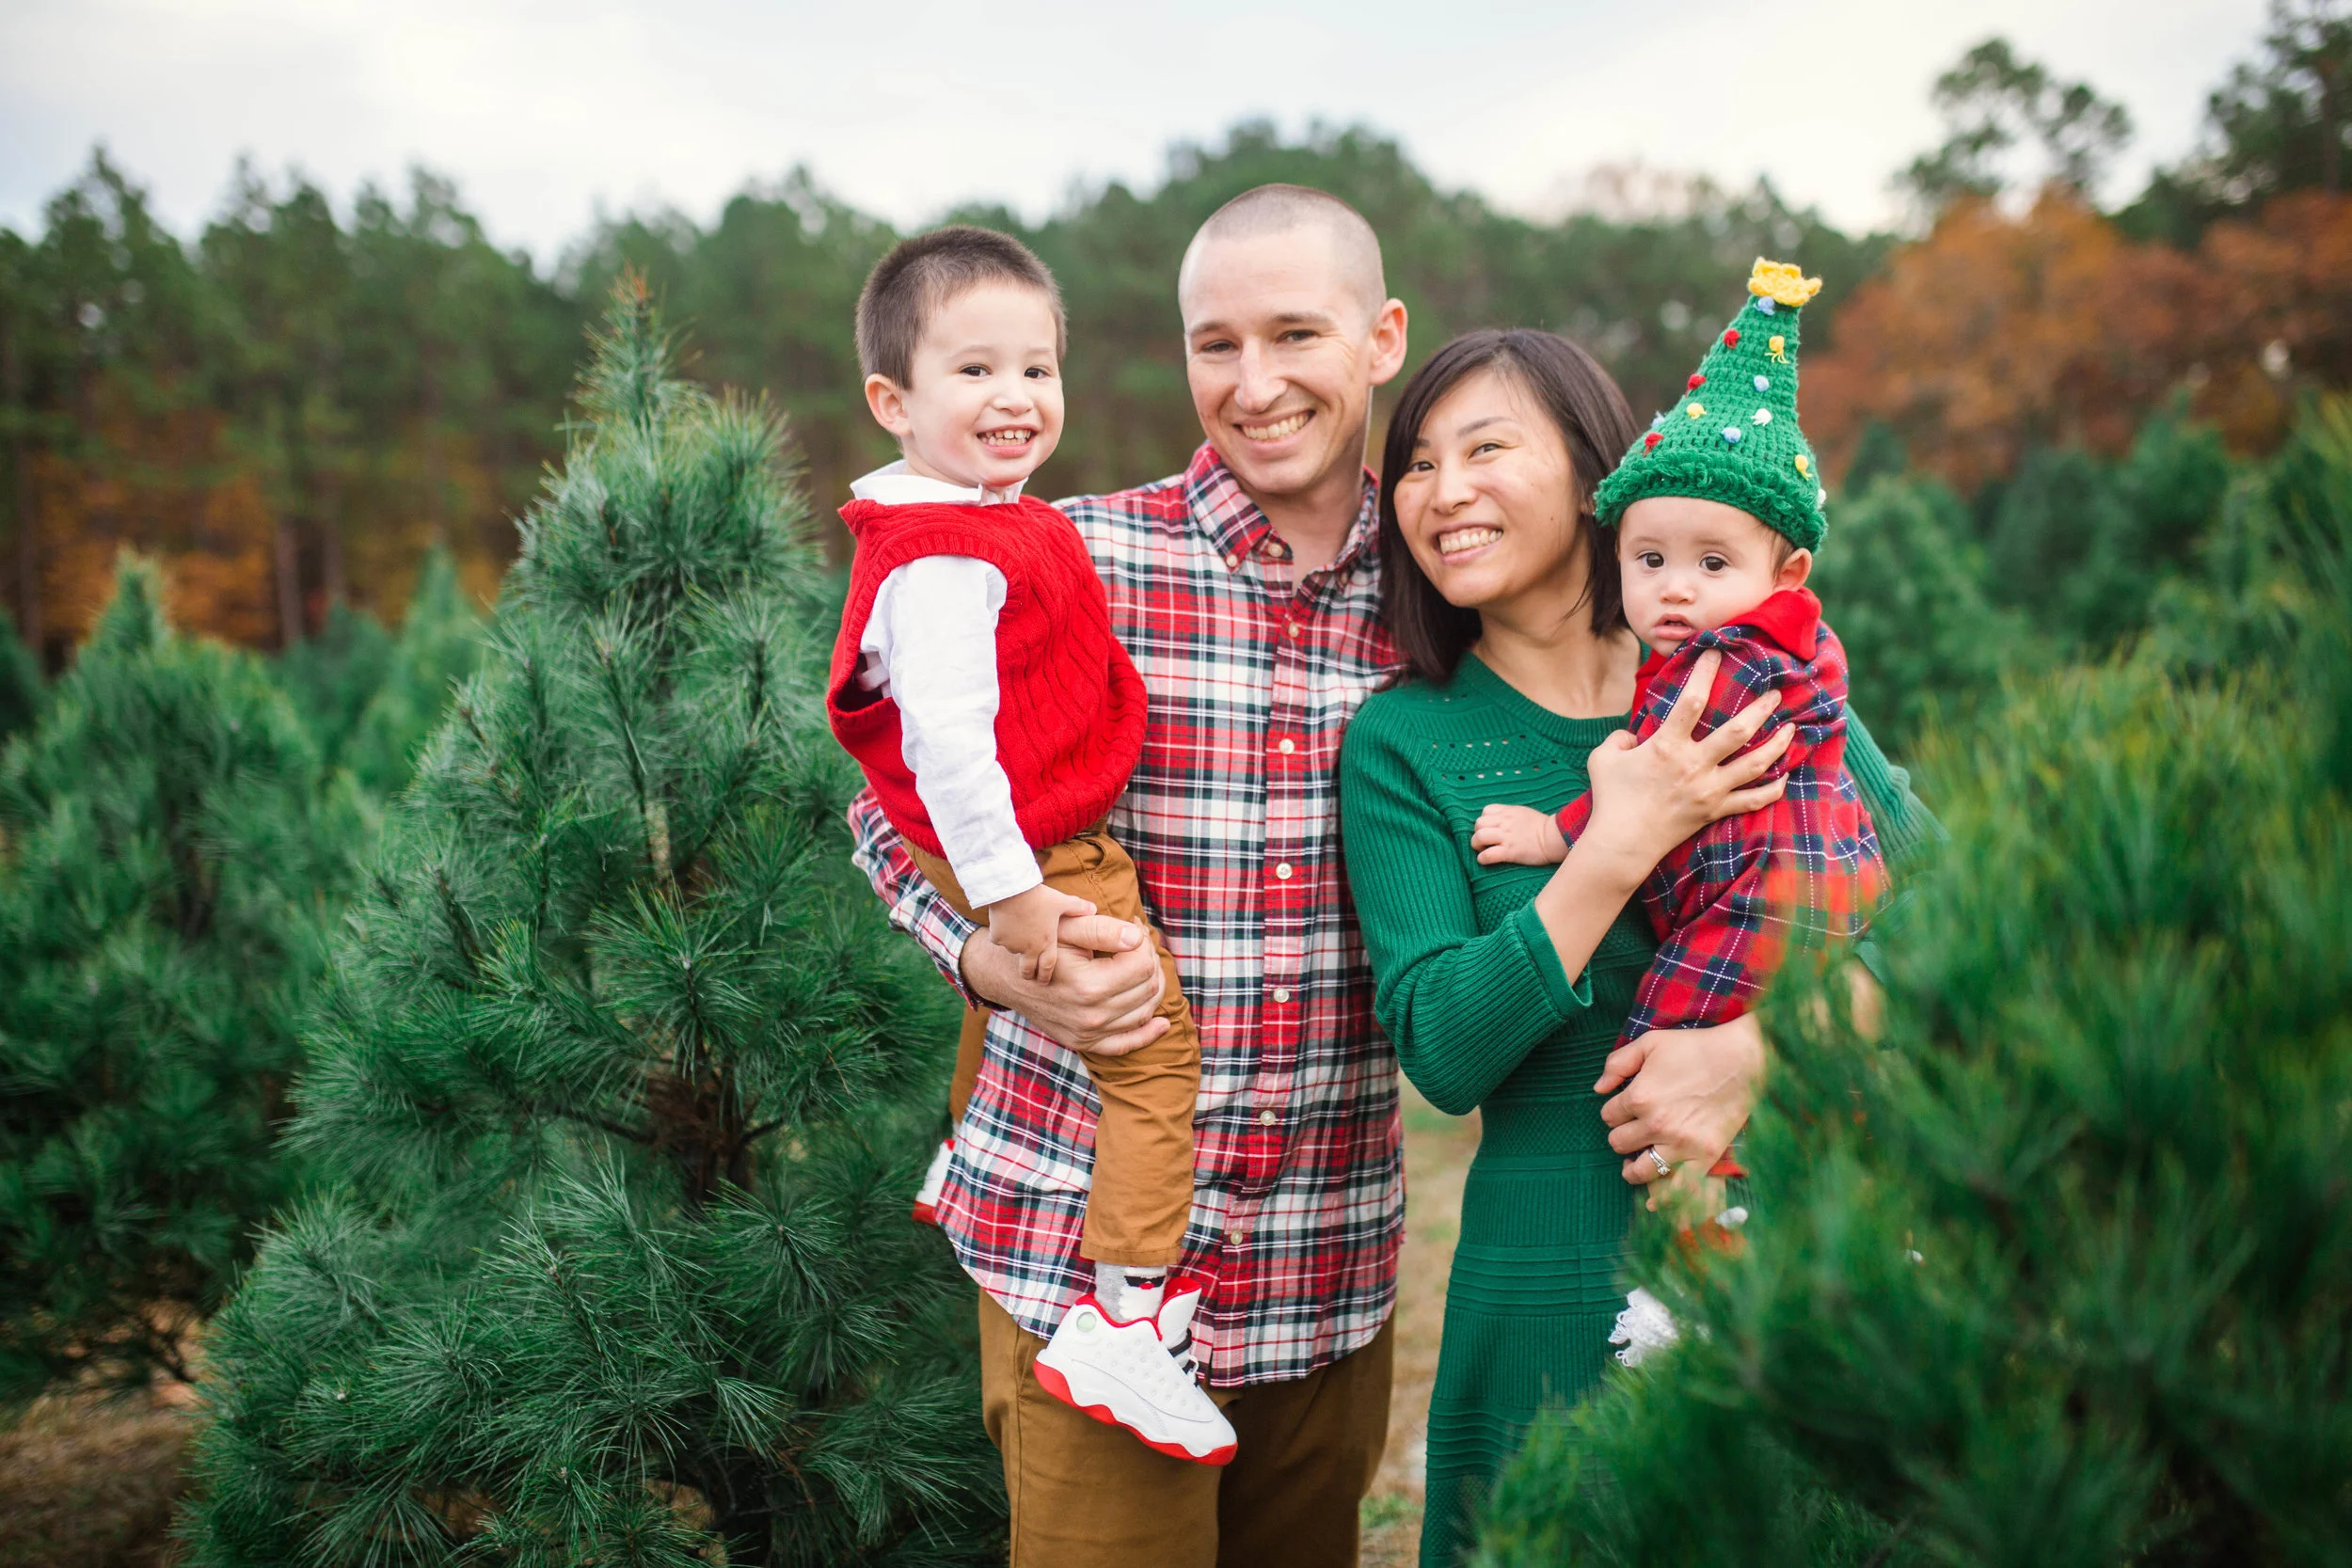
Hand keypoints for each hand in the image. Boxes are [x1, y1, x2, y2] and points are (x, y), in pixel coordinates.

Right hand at [959, 913, 1170, 1057]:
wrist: (1006, 976)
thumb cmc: (1039, 945)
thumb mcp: (1066, 927)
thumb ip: (1104, 929)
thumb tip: (1138, 938)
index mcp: (1089, 985)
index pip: (1142, 964)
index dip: (1144, 942)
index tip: (1134, 927)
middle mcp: (1091, 1015)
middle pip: (1147, 987)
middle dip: (1149, 960)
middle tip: (1137, 943)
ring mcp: (1087, 1033)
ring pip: (1144, 1012)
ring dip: (1151, 987)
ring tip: (1139, 965)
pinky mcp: (1083, 1043)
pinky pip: (1125, 1045)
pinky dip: (1147, 1034)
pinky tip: (1162, 1023)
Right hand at [985, 883, 1098, 984]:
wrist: (1012, 891)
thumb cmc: (1039, 897)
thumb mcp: (1061, 901)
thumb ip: (1077, 908)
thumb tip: (1093, 909)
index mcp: (1046, 941)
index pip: (1048, 965)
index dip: (1047, 974)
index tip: (1044, 980)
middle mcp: (1029, 947)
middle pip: (1028, 969)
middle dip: (1030, 973)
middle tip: (1029, 977)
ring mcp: (1012, 944)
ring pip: (1014, 951)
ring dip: (1016, 949)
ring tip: (1015, 943)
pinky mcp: (998, 936)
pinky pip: (998, 939)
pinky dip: (1001, 936)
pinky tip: (1001, 928)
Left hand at [1472, 804, 1567, 865]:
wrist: (1555, 837)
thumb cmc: (1543, 827)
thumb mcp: (1524, 813)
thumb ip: (1510, 815)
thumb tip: (1500, 820)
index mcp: (1508, 812)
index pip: (1485, 811)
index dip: (1484, 821)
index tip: (1489, 829)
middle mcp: (1505, 823)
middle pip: (1478, 823)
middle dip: (1477, 833)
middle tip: (1484, 842)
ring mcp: (1507, 837)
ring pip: (1479, 837)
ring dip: (1477, 845)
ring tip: (1483, 850)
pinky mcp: (1510, 852)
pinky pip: (1488, 855)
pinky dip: (1482, 859)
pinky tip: (1485, 860)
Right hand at [1579, 649, 1794, 881]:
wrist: (1622, 844)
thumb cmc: (1610, 798)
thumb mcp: (1603, 758)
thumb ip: (1619, 738)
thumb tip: (1633, 736)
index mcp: (1666, 746)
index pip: (1691, 701)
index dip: (1705, 672)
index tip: (1716, 652)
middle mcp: (1694, 765)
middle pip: (1738, 731)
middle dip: (1762, 708)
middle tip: (1776, 694)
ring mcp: (1709, 790)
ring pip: (1755, 764)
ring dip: (1778, 744)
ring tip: (1791, 729)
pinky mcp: (1715, 810)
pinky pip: (1753, 800)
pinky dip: (1772, 789)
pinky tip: (1784, 776)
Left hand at [1600, 1013, 1764, 1202]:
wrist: (1742, 1060)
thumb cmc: (1695, 1048)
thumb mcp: (1650, 1043)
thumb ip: (1617, 1063)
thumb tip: (1598, 1089)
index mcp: (1639, 1097)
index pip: (1608, 1116)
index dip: (1614, 1112)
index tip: (1625, 1109)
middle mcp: (1656, 1125)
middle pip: (1618, 1144)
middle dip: (1621, 1137)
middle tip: (1632, 1132)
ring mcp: (1680, 1144)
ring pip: (1639, 1171)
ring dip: (1632, 1168)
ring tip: (1634, 1163)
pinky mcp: (1704, 1157)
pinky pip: (1676, 1188)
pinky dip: (1662, 1197)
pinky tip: (1654, 1200)